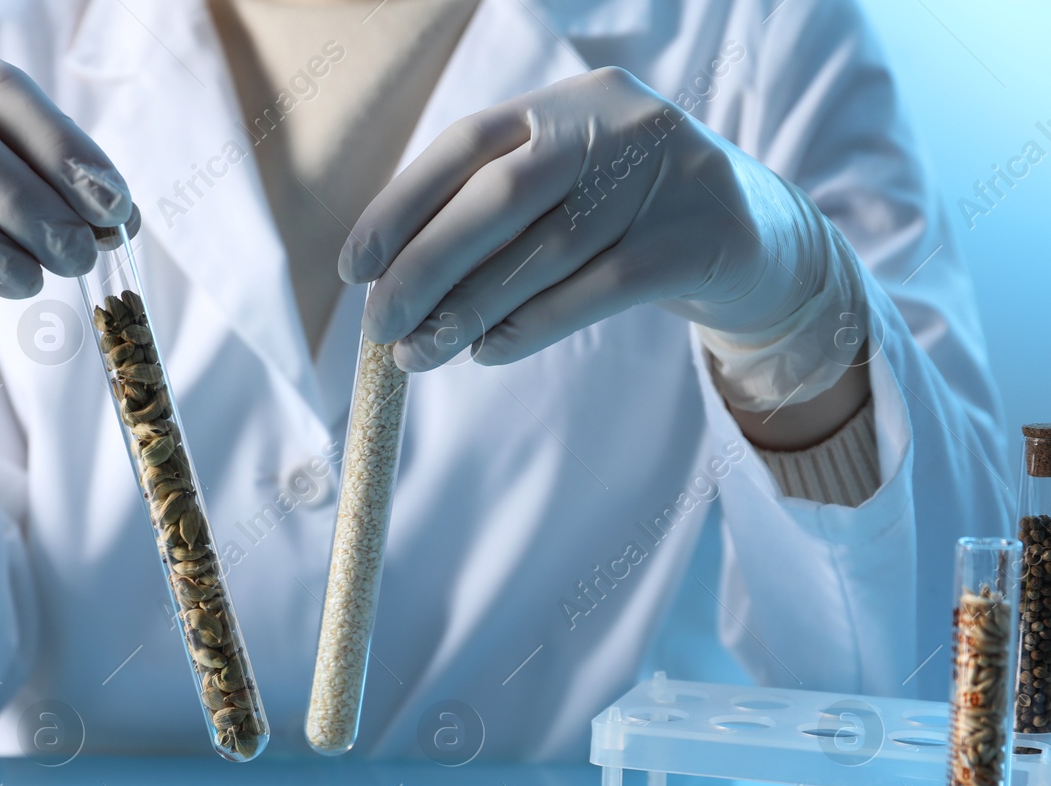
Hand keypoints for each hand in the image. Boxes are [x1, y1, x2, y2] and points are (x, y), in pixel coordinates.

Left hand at [341, 67, 831, 374]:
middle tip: (379, 327)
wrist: (758, 241)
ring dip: (470, 310)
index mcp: (566, 103)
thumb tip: (392, 287)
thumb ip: (490, 221)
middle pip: (500, 197)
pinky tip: (490, 352)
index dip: (402, 207)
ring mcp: (665, 174)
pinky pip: (599, 288)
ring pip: (546, 250)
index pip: (467, 145)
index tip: (354, 268)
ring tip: (421, 355)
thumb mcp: (563, 196)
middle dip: (427, 266)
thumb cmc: (628, 224)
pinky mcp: (699, 236)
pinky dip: (534, 324)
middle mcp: (615, 122)